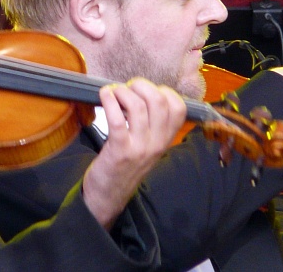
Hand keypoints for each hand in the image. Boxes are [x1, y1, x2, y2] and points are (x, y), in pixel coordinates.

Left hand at [82, 78, 185, 228]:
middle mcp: (157, 143)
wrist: (109, 196)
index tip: (146, 91)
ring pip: (137, 106)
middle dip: (141, 86)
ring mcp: (139, 147)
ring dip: (122, 92)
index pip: (179, 108)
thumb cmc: (125, 167)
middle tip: (127, 88)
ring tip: (113, 93)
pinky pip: (117, 119)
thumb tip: (141, 94)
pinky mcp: (119, 150)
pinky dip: (109, 100)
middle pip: (159, 101)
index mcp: (165, 140)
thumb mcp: (148, 148)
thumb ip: (152, 126)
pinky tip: (104, 96)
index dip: (163, 91)